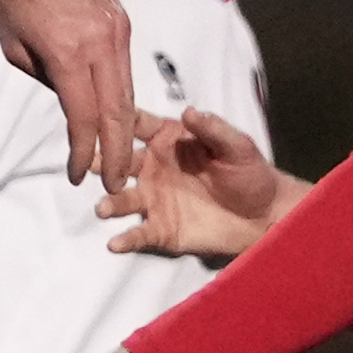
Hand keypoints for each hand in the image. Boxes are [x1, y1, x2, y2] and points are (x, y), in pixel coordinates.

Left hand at [0, 0, 145, 196]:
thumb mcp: (15, 47)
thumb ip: (46, 80)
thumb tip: (69, 101)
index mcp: (69, 51)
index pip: (84, 117)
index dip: (83, 153)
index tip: (78, 176)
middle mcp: (101, 42)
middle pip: (116, 111)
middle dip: (115, 152)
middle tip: (113, 182)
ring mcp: (117, 29)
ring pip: (126, 90)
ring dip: (122, 128)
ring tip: (118, 157)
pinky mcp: (121, 19)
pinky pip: (124, 66)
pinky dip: (119, 95)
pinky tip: (114, 115)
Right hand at [101, 108, 294, 260]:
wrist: (263, 216)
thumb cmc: (250, 173)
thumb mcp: (237, 146)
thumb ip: (213, 129)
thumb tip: (191, 111)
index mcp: (168, 141)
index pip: (135, 126)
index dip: (117, 120)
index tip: (100, 117)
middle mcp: (153, 167)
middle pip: (119, 162)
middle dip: (103, 163)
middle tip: (88, 165)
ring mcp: (154, 199)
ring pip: (123, 198)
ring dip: (111, 202)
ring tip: (102, 207)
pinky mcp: (161, 229)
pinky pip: (139, 233)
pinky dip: (126, 239)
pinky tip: (116, 242)